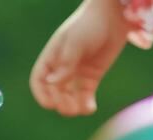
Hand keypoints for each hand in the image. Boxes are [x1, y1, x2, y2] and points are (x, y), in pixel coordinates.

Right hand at [30, 0, 129, 115]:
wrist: (113, 17)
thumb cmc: (90, 25)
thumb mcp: (76, 42)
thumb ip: (65, 64)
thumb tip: (52, 83)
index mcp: (52, 58)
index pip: (39, 81)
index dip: (41, 95)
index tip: (50, 104)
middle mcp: (61, 68)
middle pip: (54, 93)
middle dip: (60, 103)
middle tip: (70, 108)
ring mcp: (76, 74)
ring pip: (69, 98)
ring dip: (72, 108)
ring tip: (81, 109)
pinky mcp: (91, 78)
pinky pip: (85, 97)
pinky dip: (86, 106)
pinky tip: (91, 108)